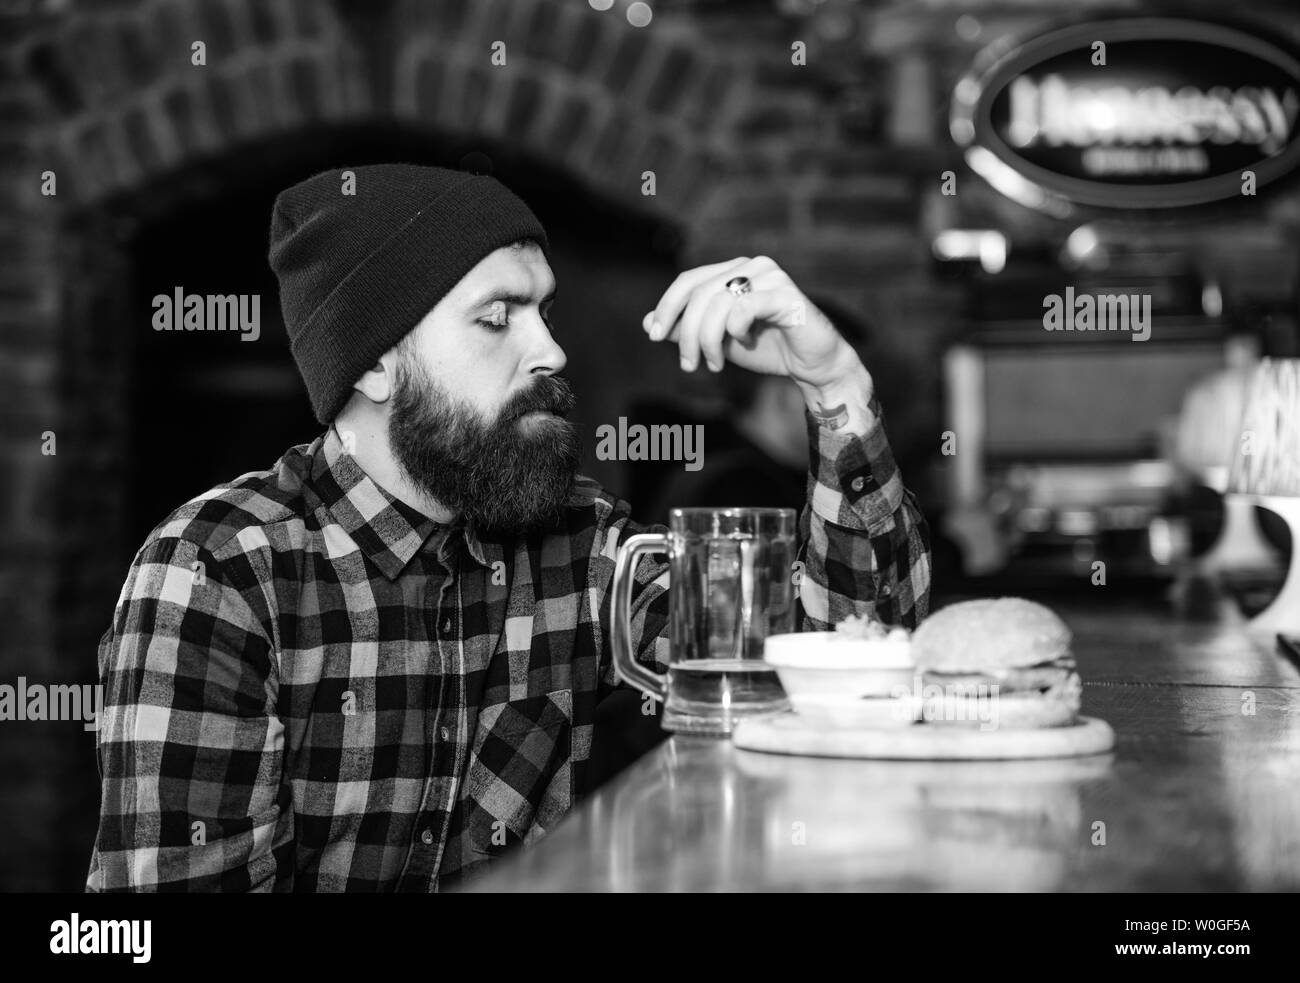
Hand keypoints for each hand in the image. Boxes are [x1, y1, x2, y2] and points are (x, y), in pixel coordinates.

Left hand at [641, 256, 866, 392]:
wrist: (812, 365)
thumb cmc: (767, 348)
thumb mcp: (718, 342)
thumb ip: (687, 330)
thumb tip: (647, 322)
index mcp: (735, 270)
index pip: (689, 280)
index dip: (667, 306)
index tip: (655, 336)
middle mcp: (752, 265)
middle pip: (700, 294)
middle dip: (688, 334)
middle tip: (688, 365)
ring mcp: (771, 276)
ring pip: (718, 303)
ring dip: (709, 341)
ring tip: (714, 364)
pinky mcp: (786, 293)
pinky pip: (743, 309)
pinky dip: (736, 331)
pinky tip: (745, 342)